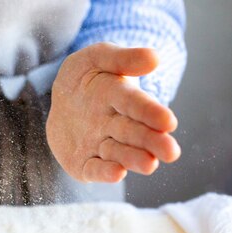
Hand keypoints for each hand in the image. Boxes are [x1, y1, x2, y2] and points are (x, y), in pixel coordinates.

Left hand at [46, 42, 180, 182]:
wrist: (60, 102)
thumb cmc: (83, 78)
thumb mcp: (94, 59)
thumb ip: (121, 58)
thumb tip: (154, 59)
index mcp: (120, 96)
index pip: (135, 103)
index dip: (150, 112)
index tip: (168, 122)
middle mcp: (114, 124)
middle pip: (133, 133)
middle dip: (151, 142)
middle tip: (171, 152)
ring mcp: (99, 145)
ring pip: (118, 153)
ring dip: (133, 159)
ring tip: (150, 164)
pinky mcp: (83, 163)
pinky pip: (93, 169)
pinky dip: (104, 172)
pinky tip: (118, 174)